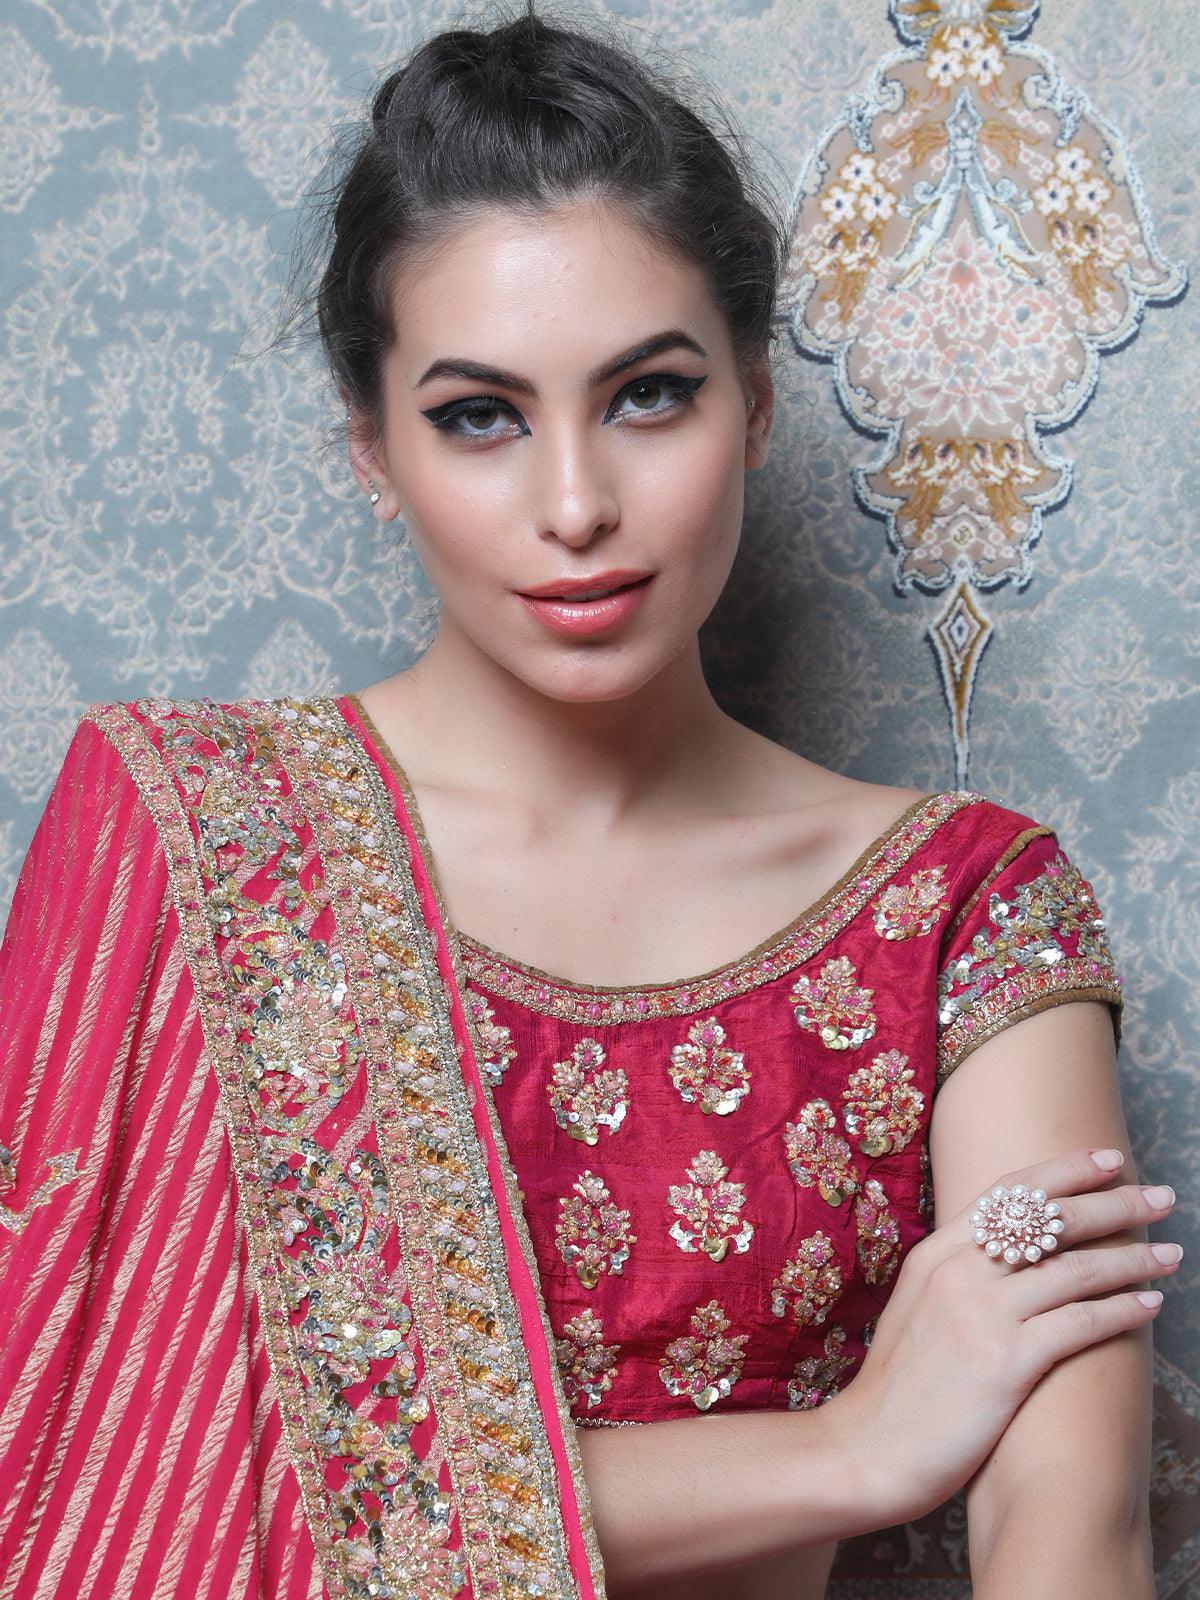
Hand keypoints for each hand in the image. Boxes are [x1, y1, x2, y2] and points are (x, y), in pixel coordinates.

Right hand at [826, 1145, 1179, 1528]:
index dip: (1066, 1171)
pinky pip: (1080, 1323)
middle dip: (1115, 1203)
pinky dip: (1122, 1310)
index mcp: (936, 1253)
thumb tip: (1006, 1254)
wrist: (870, 1447)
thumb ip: (957, 1275)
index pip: (1010, 1191)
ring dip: (1133, 1259)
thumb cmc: (897, 1388)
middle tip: (1160, 1197)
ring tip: (1172, 1255)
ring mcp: (981, 1313)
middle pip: (1051, 1219)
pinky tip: (1150, 1305)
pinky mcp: (1004, 1360)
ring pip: (1075, 1268)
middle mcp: (959, 1271)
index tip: (1109, 1160)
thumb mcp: (917, 1308)